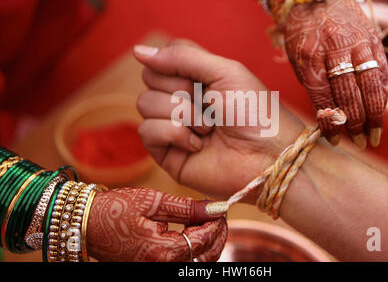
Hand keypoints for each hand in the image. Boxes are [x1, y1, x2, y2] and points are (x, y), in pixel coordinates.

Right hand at [87, 187, 226, 261]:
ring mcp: (157, 268)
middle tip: (217, 215)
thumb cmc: (115, 209)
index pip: (204, 239)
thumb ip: (187, 208)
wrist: (85, 224)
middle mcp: (162, 266)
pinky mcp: (152, 266)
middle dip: (216, 235)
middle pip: (205, 257)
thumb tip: (216, 208)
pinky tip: (191, 230)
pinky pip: (182, 261)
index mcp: (163, 251)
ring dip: (207, 242)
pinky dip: (193, 247)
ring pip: (196, 262)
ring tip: (205, 221)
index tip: (219, 207)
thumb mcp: (153, 202)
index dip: (216, 222)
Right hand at [133, 40, 303, 201]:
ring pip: (145, 103)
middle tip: (211, 104)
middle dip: (182, 89)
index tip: (200, 77)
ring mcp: (172, 126)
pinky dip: (174, 134)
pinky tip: (197, 145)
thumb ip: (182, 57)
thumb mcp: (224, 71)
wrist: (269, 156)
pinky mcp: (167, 153)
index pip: (163, 57)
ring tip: (209, 128)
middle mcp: (181, 100)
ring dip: (182, 113)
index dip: (176, 63)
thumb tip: (136, 50)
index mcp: (197, 78)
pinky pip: (146, 131)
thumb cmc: (255, 112)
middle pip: (150, 78)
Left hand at [284, 0, 387, 148]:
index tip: (334, 140)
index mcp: (309, 57)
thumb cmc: (303, 35)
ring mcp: (357, 44)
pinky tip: (380, 110)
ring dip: (374, 114)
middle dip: (354, 123)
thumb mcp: (297, 60)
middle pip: (348, 94)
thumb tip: (328, 117)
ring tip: (374, 134)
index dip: (330, 122)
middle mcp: (335, 50)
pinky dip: (382, 94)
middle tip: (359, 142)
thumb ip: (312, 85)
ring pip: (369, 85)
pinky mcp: (372, 40)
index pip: (322, 97)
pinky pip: (380, 72)